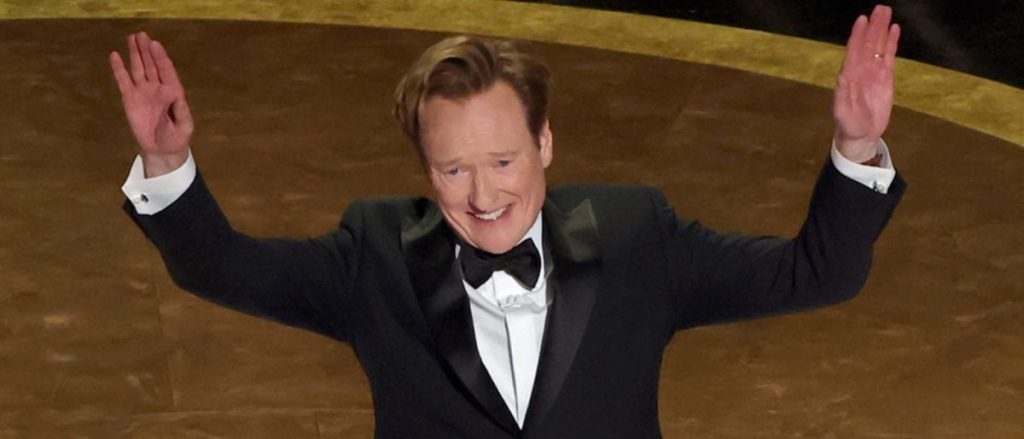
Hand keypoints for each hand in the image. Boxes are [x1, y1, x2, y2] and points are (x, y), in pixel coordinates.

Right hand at [110, 32, 193, 176]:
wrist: (162, 149)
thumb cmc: (177, 137)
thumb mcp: (184, 126)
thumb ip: (182, 111)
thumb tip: (177, 95)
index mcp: (173, 91)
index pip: (166, 70)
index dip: (160, 57)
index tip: (154, 44)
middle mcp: (158, 87)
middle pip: (151, 65)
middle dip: (147, 50)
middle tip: (141, 34)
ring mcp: (143, 92)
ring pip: (138, 69)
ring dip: (135, 54)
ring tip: (131, 38)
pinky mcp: (130, 99)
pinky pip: (124, 81)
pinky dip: (119, 69)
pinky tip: (115, 56)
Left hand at [833, 5, 899, 163]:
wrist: (861, 134)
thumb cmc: (848, 124)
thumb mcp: (842, 112)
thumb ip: (841, 95)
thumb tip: (842, 77)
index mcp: (849, 75)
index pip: (854, 50)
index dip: (858, 35)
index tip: (862, 19)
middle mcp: (861, 69)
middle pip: (868, 43)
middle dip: (873, 26)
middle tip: (880, 8)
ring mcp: (873, 72)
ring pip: (879, 46)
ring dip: (882, 30)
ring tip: (887, 12)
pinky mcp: (886, 78)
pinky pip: (889, 56)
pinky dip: (891, 43)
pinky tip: (894, 30)